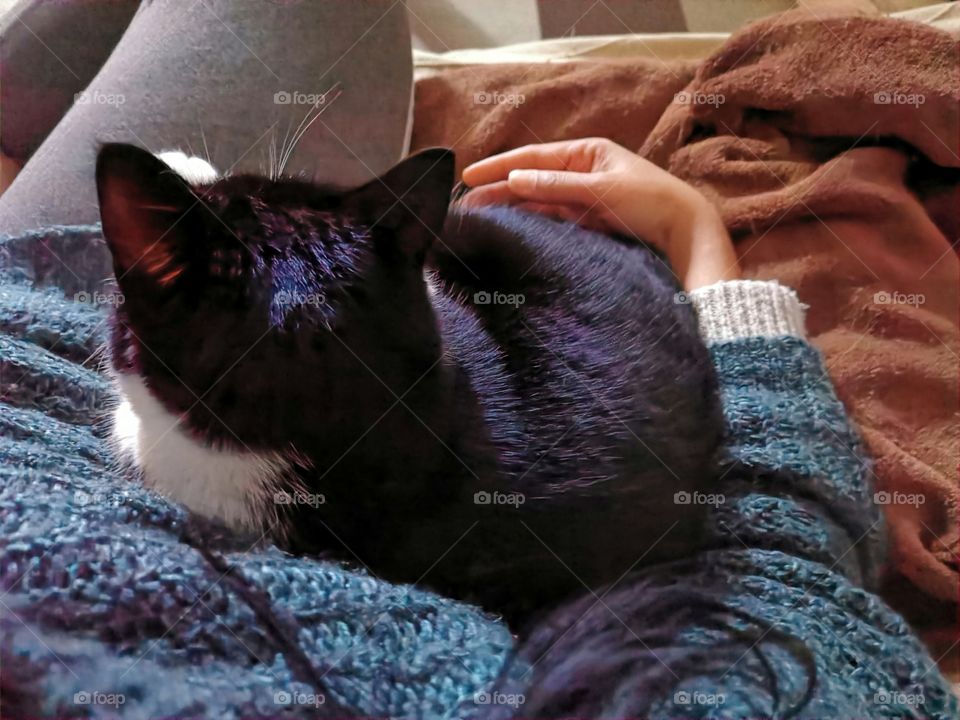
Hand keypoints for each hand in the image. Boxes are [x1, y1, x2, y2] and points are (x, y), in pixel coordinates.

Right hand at [460, 138, 740, 289]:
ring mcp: (582, 199)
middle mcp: (580, 172)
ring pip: (537, 202)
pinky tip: (509, 228)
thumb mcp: (601, 189)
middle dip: (497, 191)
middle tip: (465, 206)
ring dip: (509, 209)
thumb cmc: (651, 200)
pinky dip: (530, 223)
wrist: (685, 232)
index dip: (499, 167)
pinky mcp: (586, 223)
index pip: (532, 158)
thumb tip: (514, 181)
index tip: (469, 176)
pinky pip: (551, 219)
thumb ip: (556, 186)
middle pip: (530, 181)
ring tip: (478, 220)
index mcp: (586, 152)